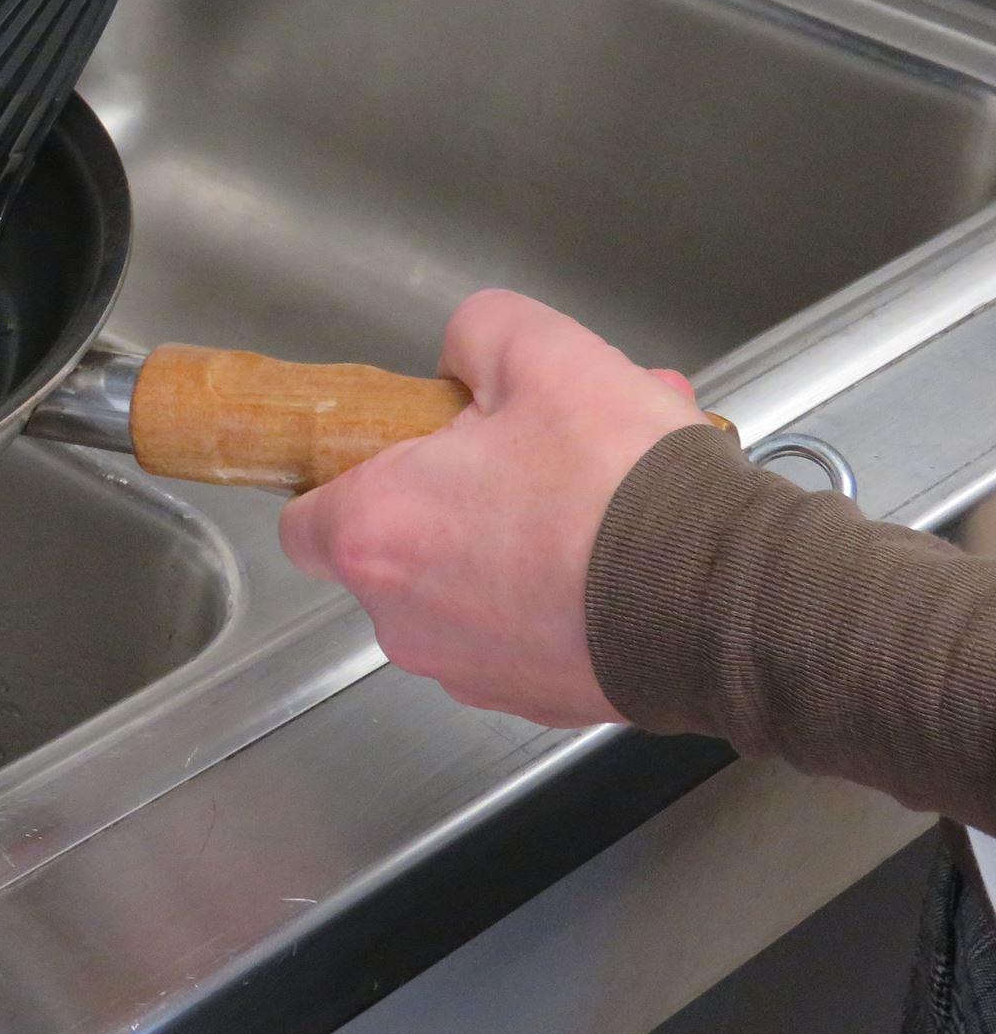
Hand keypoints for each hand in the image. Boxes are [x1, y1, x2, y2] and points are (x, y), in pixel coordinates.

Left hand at [278, 290, 706, 725]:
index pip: (304, 519)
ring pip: (473, 586)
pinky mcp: (537, 700)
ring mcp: (471, 670)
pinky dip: (563, 590)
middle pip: (403, 545)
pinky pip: (529, 630)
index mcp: (377, 533)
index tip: (399, 453)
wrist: (728, 600)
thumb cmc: (623, 489)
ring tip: (610, 482)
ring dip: (523, 532)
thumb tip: (463, 352)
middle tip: (541, 446)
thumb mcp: (544, 353)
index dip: (347, 477)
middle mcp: (406, 619)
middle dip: (466, 489)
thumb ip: (477, 333)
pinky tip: (629, 543)